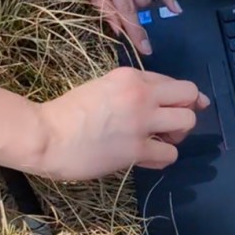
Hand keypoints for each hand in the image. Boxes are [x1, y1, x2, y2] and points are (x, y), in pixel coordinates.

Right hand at [32, 67, 208, 179]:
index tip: (170, 108)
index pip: (169, 81)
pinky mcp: (137, 149)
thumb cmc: (65, 113)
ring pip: (187, 122)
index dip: (174, 97)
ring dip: (179, 134)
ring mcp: (141, 122)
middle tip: (169, 125)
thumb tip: (150, 105)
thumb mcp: (100, 88)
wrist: (45, 136)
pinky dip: (163, 157)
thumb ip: (127, 92)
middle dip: (186, 110)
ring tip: (161, 141)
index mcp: (130, 76)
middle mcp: (141, 94)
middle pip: (189, 94)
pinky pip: (170, 153)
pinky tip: (149, 158)